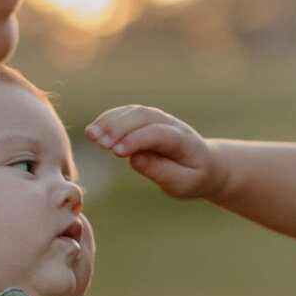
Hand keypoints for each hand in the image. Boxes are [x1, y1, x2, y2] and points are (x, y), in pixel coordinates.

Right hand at [86, 105, 223, 199]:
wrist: (205, 164)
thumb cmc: (192, 177)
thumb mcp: (182, 183)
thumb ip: (160, 171)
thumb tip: (135, 159)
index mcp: (183, 141)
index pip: (158, 134)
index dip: (137, 140)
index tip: (116, 152)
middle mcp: (171, 124)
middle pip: (143, 117)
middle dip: (119, 127)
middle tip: (98, 143)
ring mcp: (159, 118)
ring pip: (133, 111)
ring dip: (110, 121)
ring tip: (90, 135)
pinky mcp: (147, 119)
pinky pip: (127, 113)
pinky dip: (109, 119)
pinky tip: (93, 130)